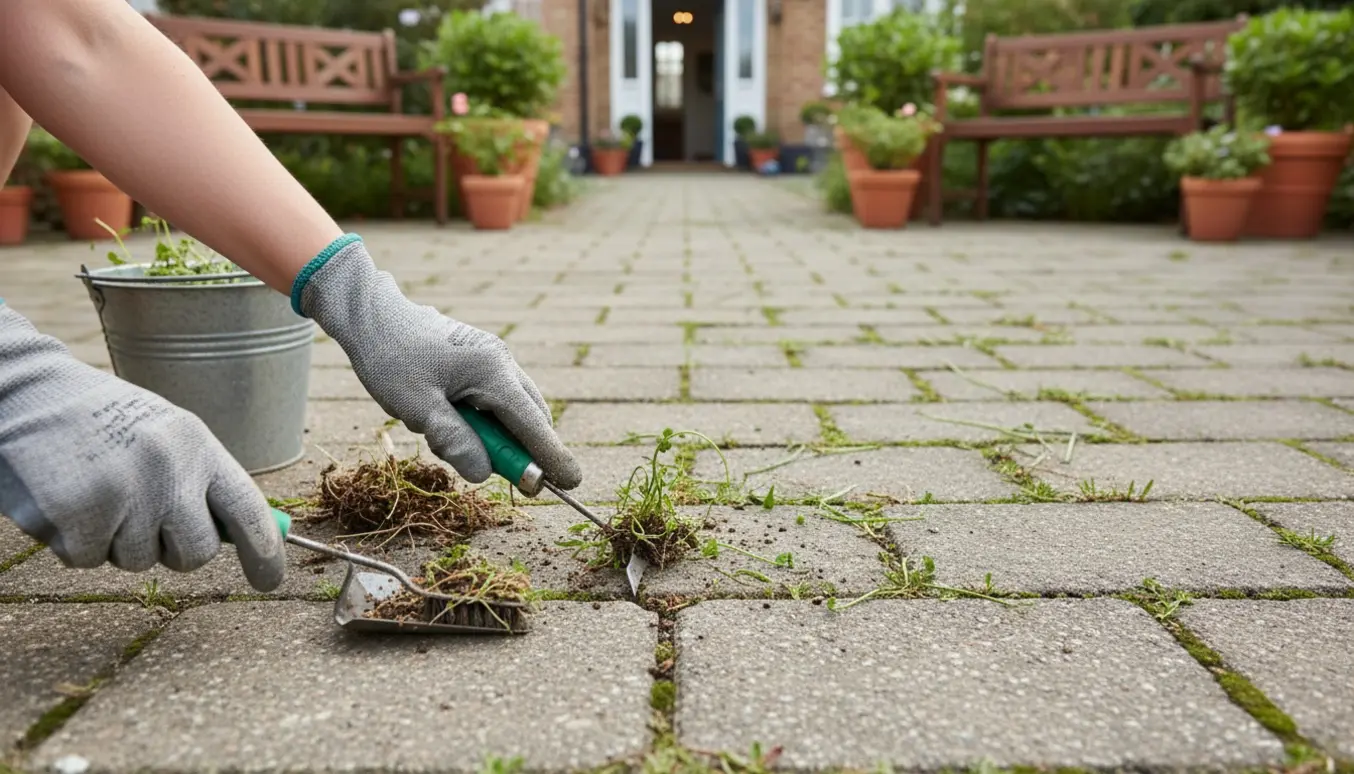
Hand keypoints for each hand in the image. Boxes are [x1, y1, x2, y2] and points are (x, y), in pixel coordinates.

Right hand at [0, 305, 285, 590]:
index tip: (270, 581)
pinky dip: (73, 541)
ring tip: (95, 489)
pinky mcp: (77, 517)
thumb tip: (240, 539)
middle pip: (195, 554)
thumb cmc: (101, 421)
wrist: (24, 392)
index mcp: (197, 446)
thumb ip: (200, 481)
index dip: (264, 553)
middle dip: (170, 550)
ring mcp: (124, 494)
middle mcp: (168, 470)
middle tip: (139, 515)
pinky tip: (64, 498)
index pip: (248, 511)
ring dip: (115, 540)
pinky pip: (88, 560)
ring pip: (137, 561)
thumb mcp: (165, 435)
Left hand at [296, 236, 580, 488]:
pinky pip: (497, 401)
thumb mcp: (416, 407)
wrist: (374, 317)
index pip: (532, 424)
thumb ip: (454, 440)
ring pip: (514, 410)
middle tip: (512, 481)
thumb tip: (485, 473)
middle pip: (531, 417)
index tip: (572, 482)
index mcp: (491, 371)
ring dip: (497, 436)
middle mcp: (502, 362)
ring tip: (446, 436)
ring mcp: (495, 359)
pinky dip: (486, 422)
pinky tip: (448, 420)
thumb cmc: (391, 359)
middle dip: (524, 451)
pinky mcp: (482, 362)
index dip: (551, 457)